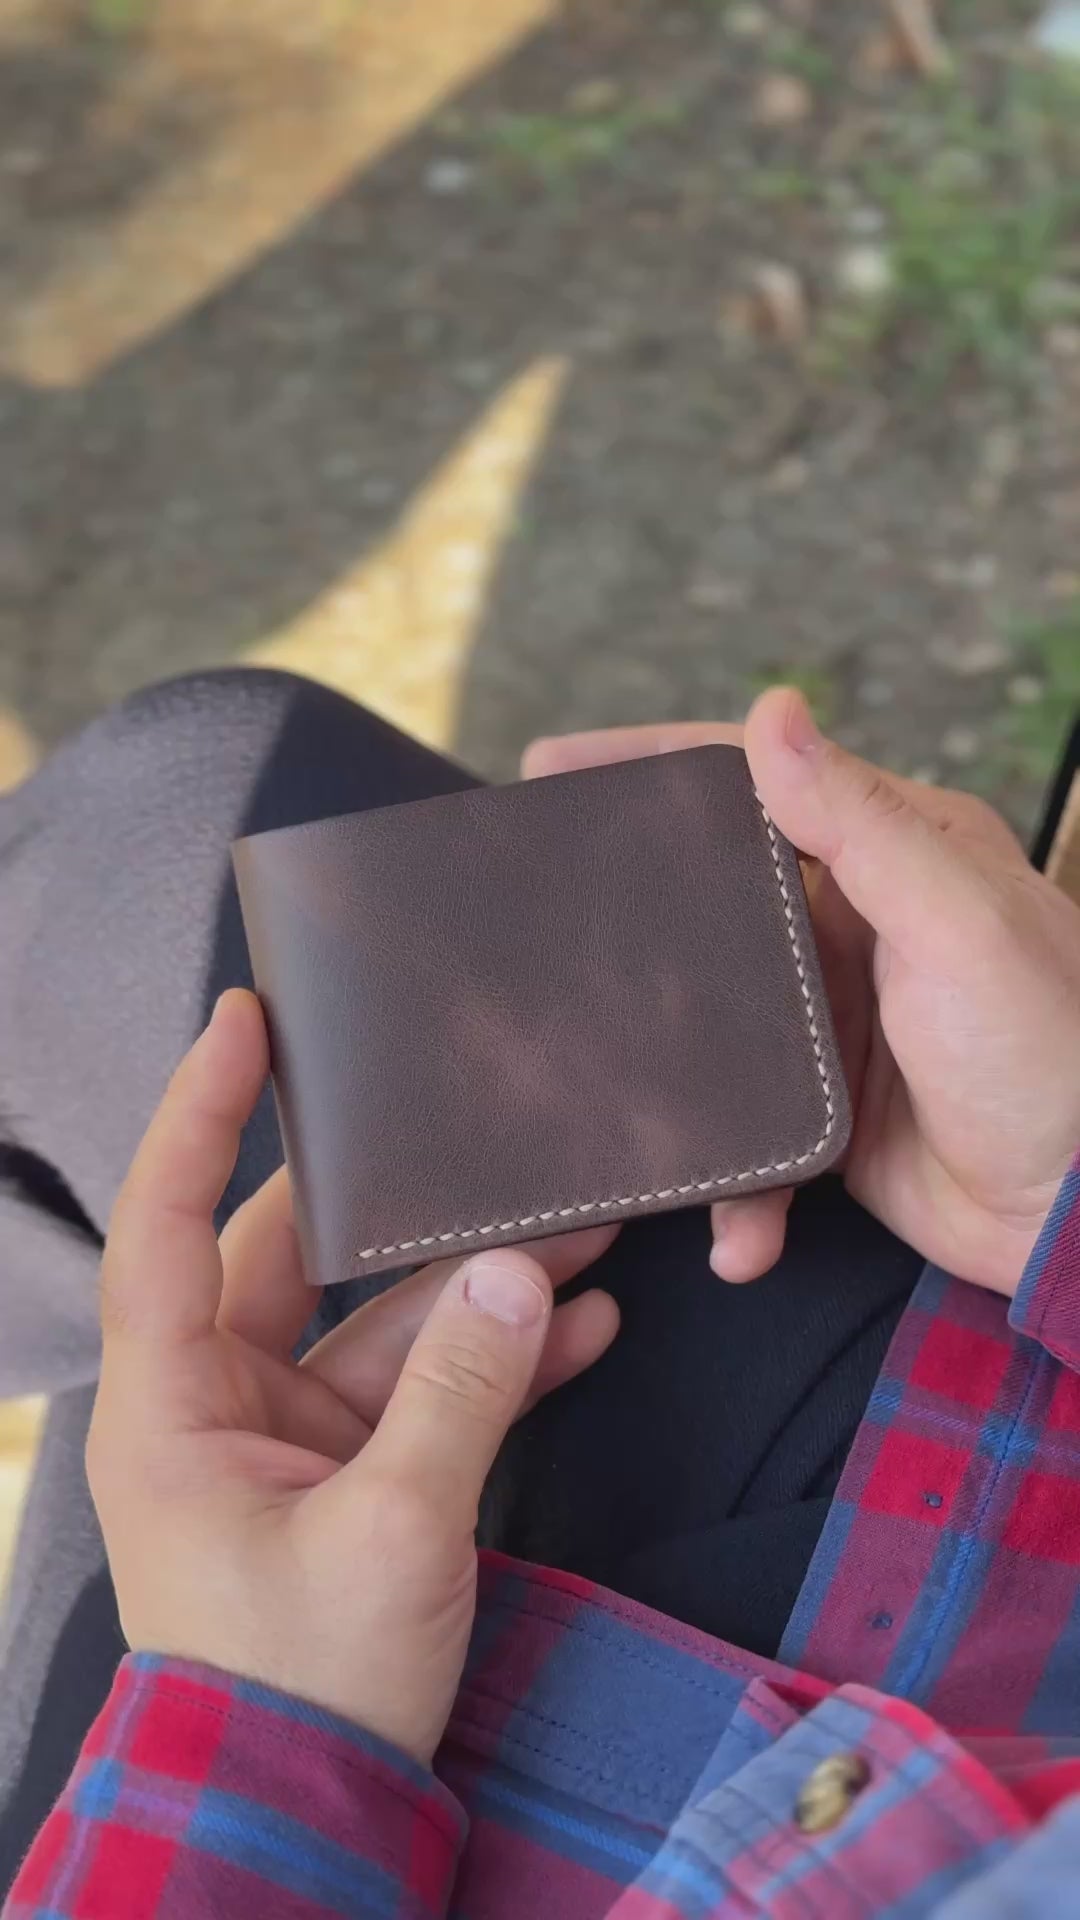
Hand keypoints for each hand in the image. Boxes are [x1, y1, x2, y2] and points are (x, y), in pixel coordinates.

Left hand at [87, 990, 618, 1764]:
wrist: (306, 1818)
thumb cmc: (301, 1682)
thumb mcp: (391, 1531)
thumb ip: (458, 1393)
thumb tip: (517, 1272)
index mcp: (174, 1401)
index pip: (170, 1221)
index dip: (201, 1112)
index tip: (246, 1022)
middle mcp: (224, 1401)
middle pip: (302, 1259)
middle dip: (404, 1206)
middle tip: (477, 1124)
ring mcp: (295, 1440)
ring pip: (385, 1328)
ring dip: (479, 1288)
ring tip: (587, 1224)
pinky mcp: (358, 1480)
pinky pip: (428, 1397)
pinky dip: (499, 1366)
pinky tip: (589, 1327)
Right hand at [524, 692, 1079, 1296]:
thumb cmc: (1052, 1053)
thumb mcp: (958, 922)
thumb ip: (862, 824)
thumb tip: (773, 708)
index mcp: (896, 851)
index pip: (756, 782)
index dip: (651, 766)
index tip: (549, 767)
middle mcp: (861, 924)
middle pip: (714, 898)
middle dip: (630, 917)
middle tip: (532, 919)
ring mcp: (839, 1021)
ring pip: (712, 1023)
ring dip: (669, 1075)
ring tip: (606, 1100)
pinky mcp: (829, 1113)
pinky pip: (749, 1131)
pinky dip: (737, 1184)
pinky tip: (738, 1228)